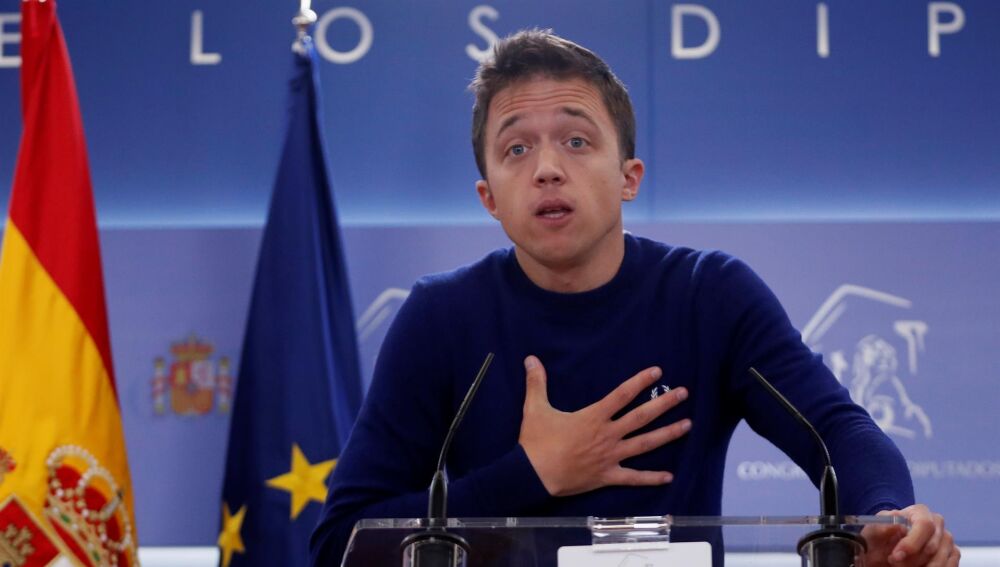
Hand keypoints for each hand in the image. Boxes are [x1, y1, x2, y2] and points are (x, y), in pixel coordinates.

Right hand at [518, 355, 691, 496]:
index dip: (640, 382)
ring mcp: (610, 456)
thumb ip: (537, 383)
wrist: (533, 475)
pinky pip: (634, 478)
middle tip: (684, 393)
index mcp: (593, 417)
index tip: (657, 372)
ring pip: (645, 444)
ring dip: (668, 434)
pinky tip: (669, 476)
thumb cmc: (536, 442)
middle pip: (642, 417)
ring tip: (687, 425)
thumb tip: (530, 359)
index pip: (622, 395)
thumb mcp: (535, 408)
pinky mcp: (607, 476)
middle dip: (664, 404)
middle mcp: (608, 435)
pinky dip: (651, 477)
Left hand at [862, 504, 959, 566]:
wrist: (882, 555)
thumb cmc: (879, 540)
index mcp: (919, 512)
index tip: (896, 555)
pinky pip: (949, 566)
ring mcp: (946, 540)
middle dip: (910, 559)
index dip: (912, 543)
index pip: (925, 525)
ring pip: (940, 560)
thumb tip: (897, 522)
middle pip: (932, 546)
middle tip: (893, 562)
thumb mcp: (873, 532)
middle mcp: (937, 524)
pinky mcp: (951, 555)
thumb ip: (882, 526)